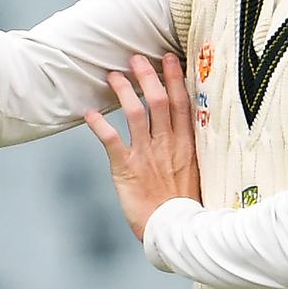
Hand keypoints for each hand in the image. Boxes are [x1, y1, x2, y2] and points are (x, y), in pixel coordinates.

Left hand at [85, 54, 200, 241]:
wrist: (176, 231)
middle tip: (135, 58)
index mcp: (186, 143)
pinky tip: (89, 113)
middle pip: (158, 100)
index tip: (168, 57)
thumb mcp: (198, 169)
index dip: (174, 78)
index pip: (181, 102)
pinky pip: (111, 141)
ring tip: (112, 76)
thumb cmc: (186, 203)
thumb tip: (190, 125)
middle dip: (146, 76)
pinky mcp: (127, 169)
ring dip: (123, 92)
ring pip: (134, 113)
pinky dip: (99, 125)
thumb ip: (191, 146)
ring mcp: (147, 154)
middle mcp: (167, 143)